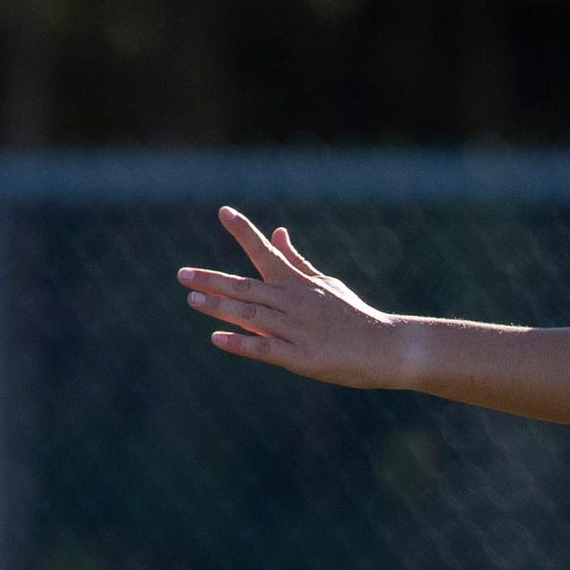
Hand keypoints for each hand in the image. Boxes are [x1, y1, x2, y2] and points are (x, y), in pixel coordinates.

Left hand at [176, 207, 414, 388]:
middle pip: (247, 287)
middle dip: (212, 279)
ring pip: (251, 315)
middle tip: (181, 274)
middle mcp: (295, 302)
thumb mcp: (325, 283)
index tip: (224, 211)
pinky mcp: (303, 358)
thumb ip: (295, 260)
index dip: (244, 232)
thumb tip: (275, 231)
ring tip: (192, 298)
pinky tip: (218, 338)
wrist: (388, 348)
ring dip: (220, 307)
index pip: (266, 252)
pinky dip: (241, 342)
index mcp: (299, 284)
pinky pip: (266, 349)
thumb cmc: (353, 315)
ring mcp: (298, 330)